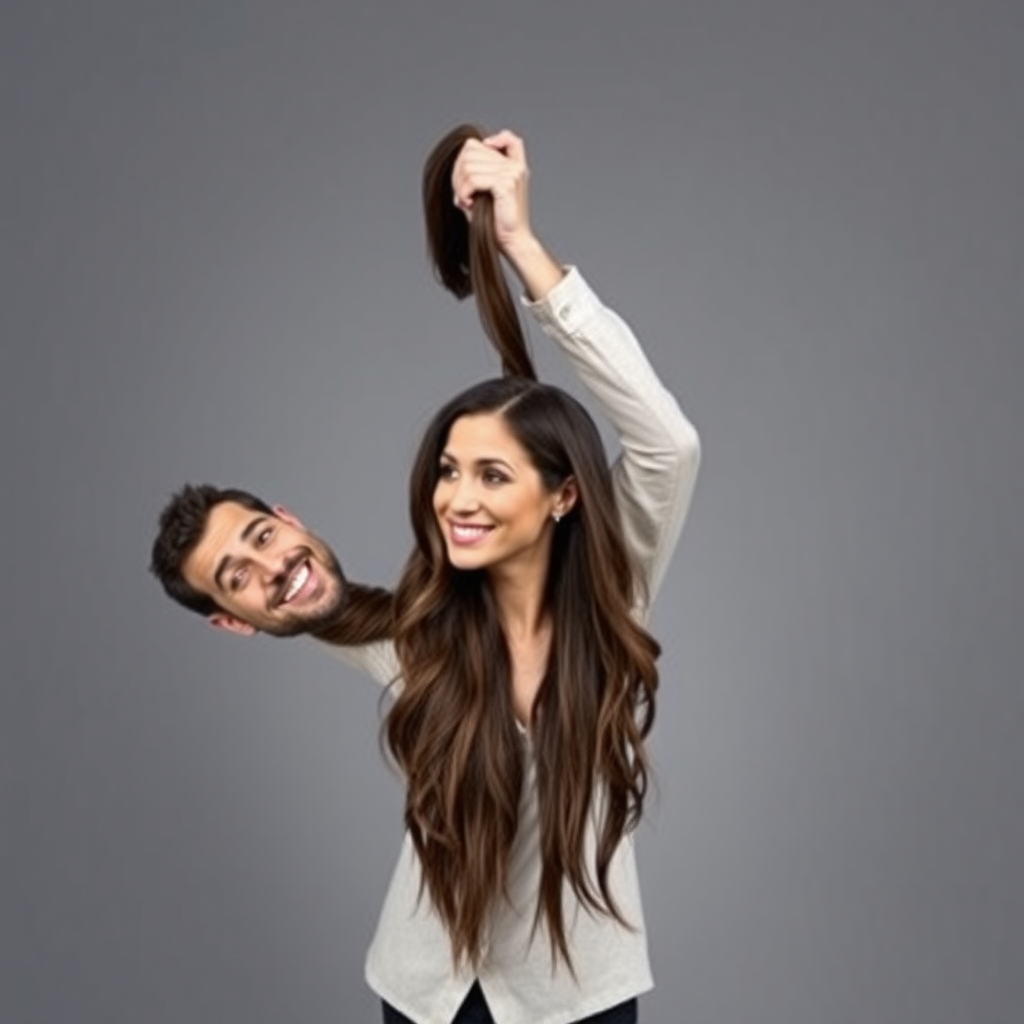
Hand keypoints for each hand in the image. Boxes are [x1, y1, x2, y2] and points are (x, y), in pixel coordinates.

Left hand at [451, 130, 533, 255]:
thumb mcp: (484, 192)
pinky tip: (468, 204)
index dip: (463, 158)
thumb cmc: (497, 221)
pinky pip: (474, 179)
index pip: (475, 144)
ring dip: (459, 185)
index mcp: (511, 162)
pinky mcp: (507, 184)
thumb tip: (458, 166)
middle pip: (469, 152)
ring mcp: (512, 172)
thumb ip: (475, 174)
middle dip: (458, 174)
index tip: (465, 181)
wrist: (513, 241)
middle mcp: (513, 164)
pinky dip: (464, 192)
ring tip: (464, 200)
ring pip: (468, 166)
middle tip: (460, 194)